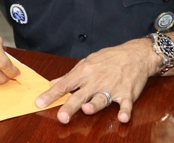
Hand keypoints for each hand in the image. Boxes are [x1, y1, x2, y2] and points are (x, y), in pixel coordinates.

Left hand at [34, 38, 158, 123]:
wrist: (134, 55)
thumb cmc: (108, 58)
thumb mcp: (86, 62)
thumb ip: (70, 75)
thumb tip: (52, 83)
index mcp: (84, 73)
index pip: (64, 85)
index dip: (51, 95)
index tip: (39, 103)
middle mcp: (95, 81)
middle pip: (80, 95)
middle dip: (70, 106)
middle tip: (61, 116)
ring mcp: (111, 87)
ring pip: (101, 99)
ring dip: (94, 105)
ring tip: (87, 110)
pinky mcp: (126, 93)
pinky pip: (125, 104)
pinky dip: (125, 110)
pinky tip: (122, 117)